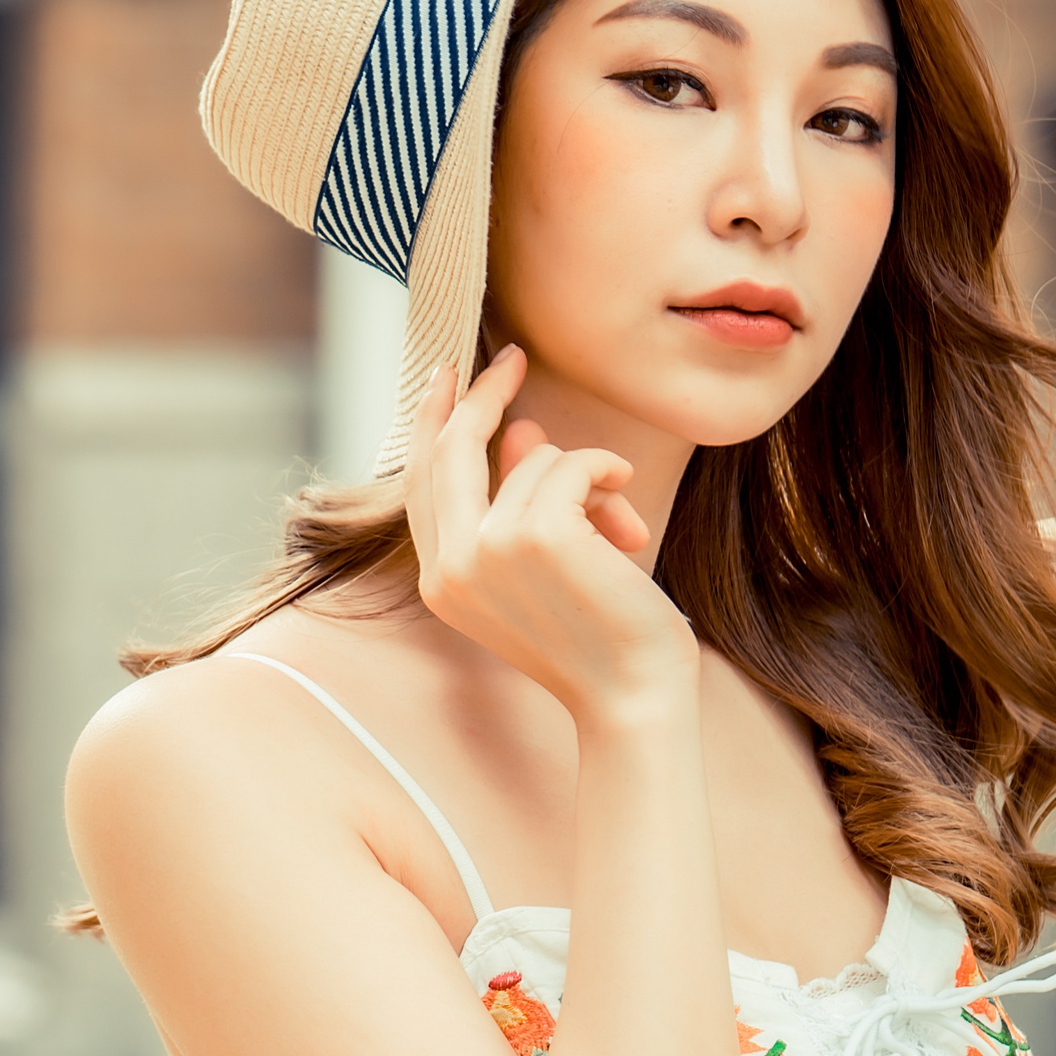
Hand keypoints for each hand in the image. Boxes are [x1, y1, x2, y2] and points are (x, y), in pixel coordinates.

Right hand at [405, 350, 691, 727]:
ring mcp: (487, 549)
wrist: (635, 696)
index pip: (420, 481)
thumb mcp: (549, 566)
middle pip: (449, 450)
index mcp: (442, 583)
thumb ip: (519, 499)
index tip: (450, 374)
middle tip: (514, 359)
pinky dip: (609, 476)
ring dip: (588, 477)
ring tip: (622, 530)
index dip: (434, 421)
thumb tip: (520, 431)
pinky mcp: (536, 534)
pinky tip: (631, 527)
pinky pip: (573, 463)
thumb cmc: (601, 638)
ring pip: (533, 458)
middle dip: (482, 396)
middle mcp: (450, 567)